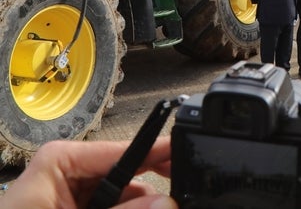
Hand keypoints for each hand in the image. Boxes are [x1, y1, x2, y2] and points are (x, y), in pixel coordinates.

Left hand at [0, 137, 175, 208]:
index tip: (187, 149)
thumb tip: (165, 202)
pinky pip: (115, 205)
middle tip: (176, 198)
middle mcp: (71, 170)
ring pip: (127, 194)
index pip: (124, 148)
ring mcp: (75, 193)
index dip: (159, 150)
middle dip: (152, 188)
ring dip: (143, 204)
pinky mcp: (78, 207)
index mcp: (62, 160)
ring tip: (160, 206)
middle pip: (130, 171)